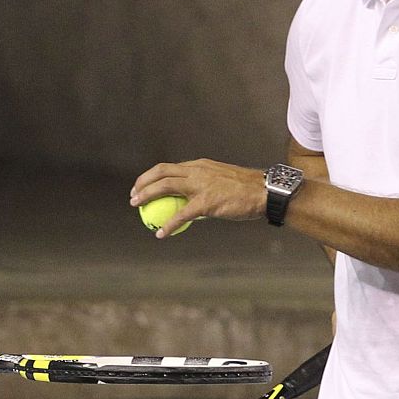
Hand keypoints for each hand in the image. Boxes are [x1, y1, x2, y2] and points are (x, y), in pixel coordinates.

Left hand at [129, 158, 267, 237]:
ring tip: (136, 207)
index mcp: (199, 165)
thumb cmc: (246, 190)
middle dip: (143, 182)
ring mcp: (200, 185)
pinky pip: (181, 214)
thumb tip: (193, 198)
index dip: (152, 175)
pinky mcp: (206, 202)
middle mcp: (197, 171)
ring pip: (165, 187)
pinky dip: (168, 224)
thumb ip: (205, 185)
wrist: (264, 192)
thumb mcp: (221, 180)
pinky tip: (160, 233)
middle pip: (161, 172)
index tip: (143, 185)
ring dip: (146, 196)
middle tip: (134, 196)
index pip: (169, 167)